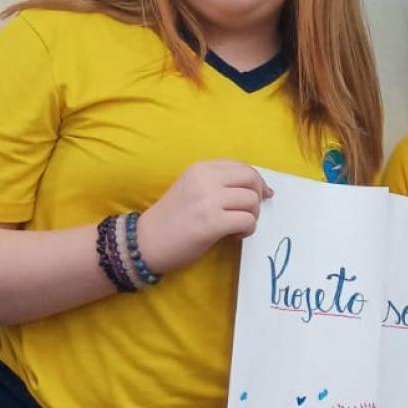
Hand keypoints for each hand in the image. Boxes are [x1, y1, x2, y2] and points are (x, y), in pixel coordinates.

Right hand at [136, 161, 273, 274]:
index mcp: (200, 168)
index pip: (241, 166)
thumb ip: (218, 183)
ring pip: (252, 201)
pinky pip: (247, 221)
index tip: (262, 194)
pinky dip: (247, 230)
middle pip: (251, 179)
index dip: (257, 180)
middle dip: (258, 197)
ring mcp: (208, 200)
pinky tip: (233, 236)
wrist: (145, 242)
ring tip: (237, 227)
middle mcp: (205, 179)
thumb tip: (257, 188)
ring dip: (252, 217)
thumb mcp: (192, 188)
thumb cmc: (171, 219)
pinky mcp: (211, 223)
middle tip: (250, 213)